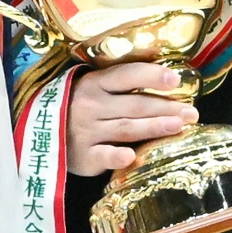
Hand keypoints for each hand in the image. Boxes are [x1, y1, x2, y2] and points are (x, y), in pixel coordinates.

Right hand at [65, 63, 195, 175]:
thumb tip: (166, 80)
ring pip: (126, 129)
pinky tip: (133, 156)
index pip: (126, 76)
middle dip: (165, 108)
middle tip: (192, 112)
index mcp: (94, 83)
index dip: (151, 76)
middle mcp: (91, 106)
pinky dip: (117, 156)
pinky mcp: (83, 156)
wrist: (39, 132)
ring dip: (154, 128)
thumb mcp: (91, 88)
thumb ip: (120, 86)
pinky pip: (103, 156)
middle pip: (134, 105)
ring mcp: (86, 132)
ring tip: (179, 127)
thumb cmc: (75, 106)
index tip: (176, 81)